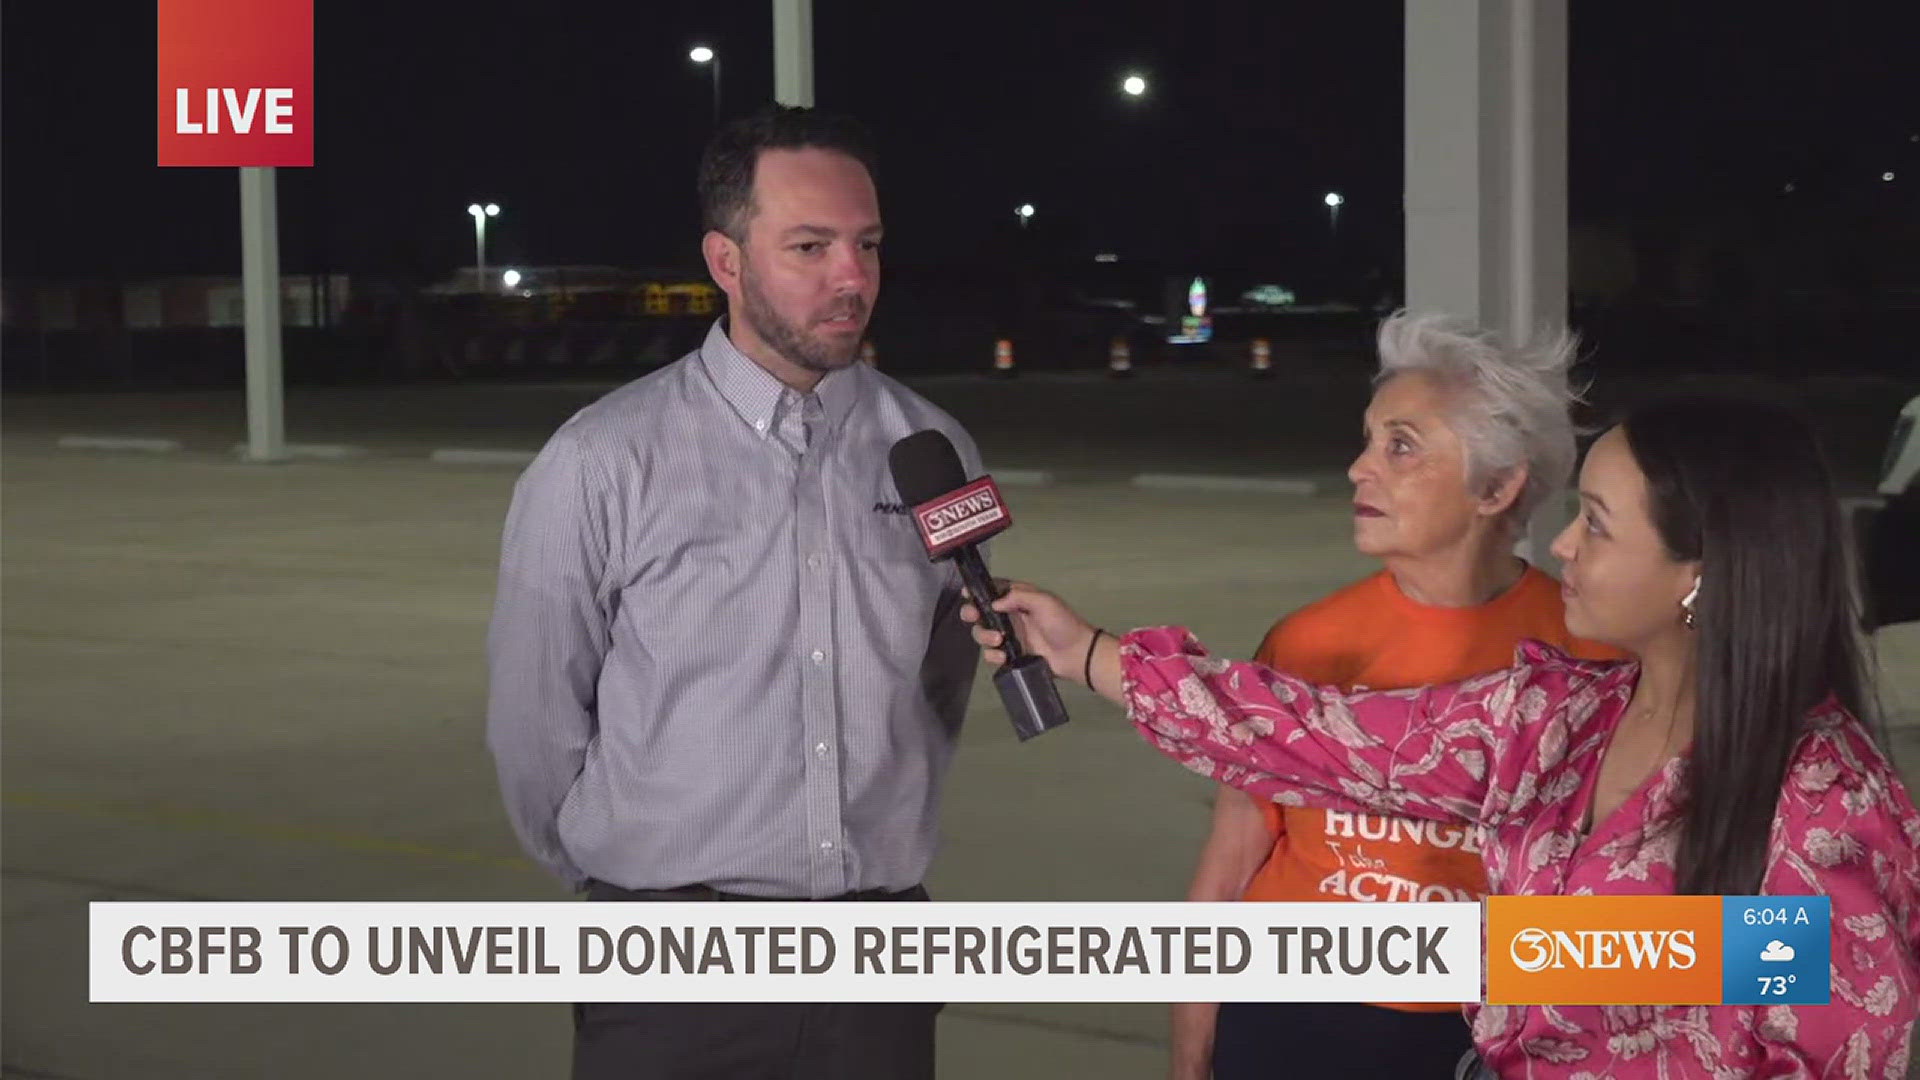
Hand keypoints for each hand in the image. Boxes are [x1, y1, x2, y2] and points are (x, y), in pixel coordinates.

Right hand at [958, 581, 1097, 681]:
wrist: (1075, 654)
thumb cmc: (1062, 623)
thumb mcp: (1044, 602)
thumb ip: (1017, 596)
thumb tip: (993, 603)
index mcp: (1017, 598)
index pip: (992, 590)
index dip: (977, 591)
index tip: (966, 595)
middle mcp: (1009, 615)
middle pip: (979, 612)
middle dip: (971, 613)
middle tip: (974, 617)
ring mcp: (1009, 636)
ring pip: (982, 633)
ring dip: (984, 636)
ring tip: (998, 640)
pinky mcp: (1010, 654)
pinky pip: (992, 654)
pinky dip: (993, 655)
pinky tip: (1003, 656)